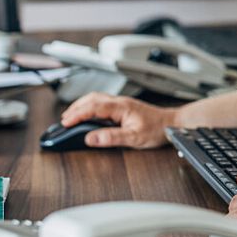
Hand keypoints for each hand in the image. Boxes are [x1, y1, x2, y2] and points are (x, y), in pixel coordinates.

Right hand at [60, 92, 176, 148]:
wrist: (172, 124)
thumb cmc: (157, 129)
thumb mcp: (134, 137)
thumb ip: (111, 137)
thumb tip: (91, 138)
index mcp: (121, 107)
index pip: (93, 107)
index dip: (77, 114)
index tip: (65, 123)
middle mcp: (119, 102)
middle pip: (91, 99)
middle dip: (75, 108)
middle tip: (64, 121)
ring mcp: (121, 103)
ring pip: (96, 98)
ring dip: (81, 106)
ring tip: (71, 117)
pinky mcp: (123, 107)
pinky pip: (101, 102)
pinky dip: (90, 107)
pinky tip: (88, 114)